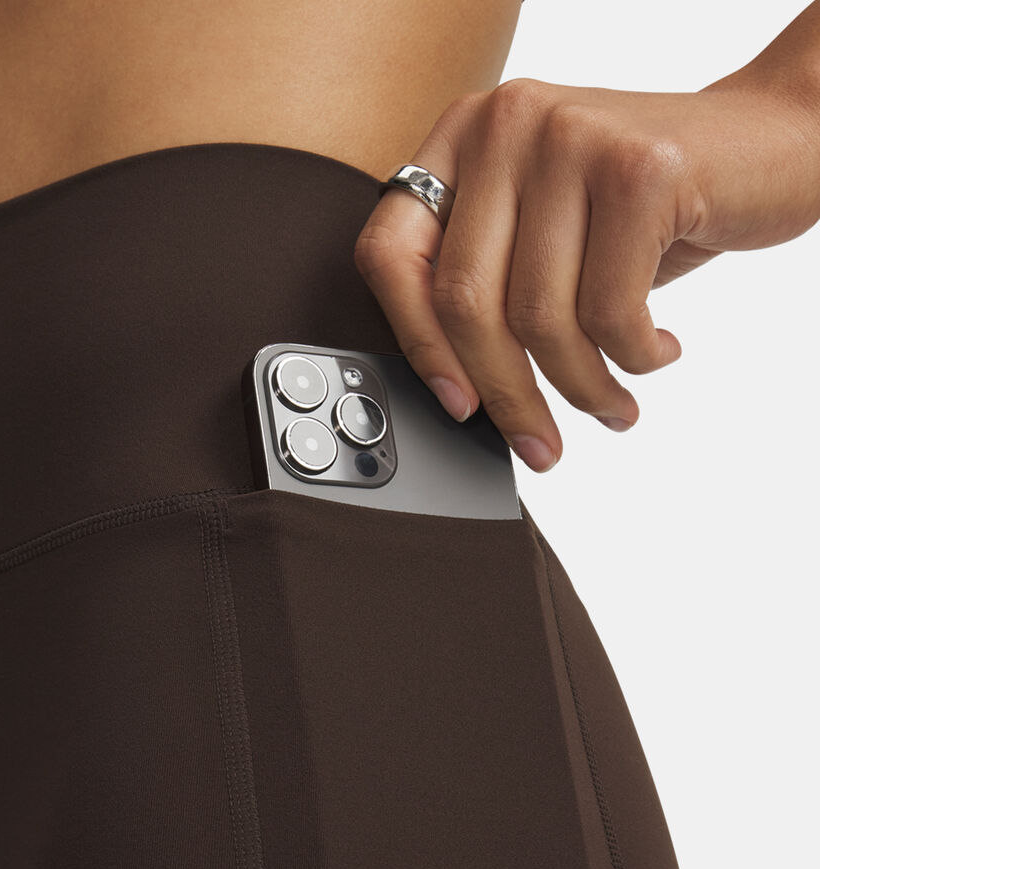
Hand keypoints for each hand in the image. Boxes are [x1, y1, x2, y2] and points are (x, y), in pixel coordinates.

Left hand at [356, 52, 817, 470]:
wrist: (779, 138)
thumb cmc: (652, 204)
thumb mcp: (550, 230)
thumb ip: (490, 278)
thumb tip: (452, 390)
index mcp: (466, 134)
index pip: (390, 253)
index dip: (416, 343)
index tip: (458, 406)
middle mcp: (509, 122)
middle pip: (465, 300)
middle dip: (506, 396)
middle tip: (541, 445)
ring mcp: (573, 136)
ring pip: (539, 318)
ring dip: (581, 388)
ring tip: (613, 406)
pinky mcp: (641, 169)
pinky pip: (610, 312)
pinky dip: (633, 359)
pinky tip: (657, 352)